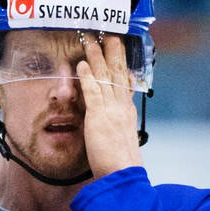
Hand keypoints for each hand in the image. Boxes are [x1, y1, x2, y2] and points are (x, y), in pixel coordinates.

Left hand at [76, 32, 142, 178]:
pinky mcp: (99, 116)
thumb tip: (117, 125)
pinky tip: (81, 64)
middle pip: (119, 74)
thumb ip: (118, 128)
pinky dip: (87, 76)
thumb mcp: (123, 141)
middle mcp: (122, 107)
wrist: (123, 174)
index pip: (126, 85)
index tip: (122, 55)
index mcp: (127, 113)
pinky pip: (92, 91)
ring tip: (91, 42)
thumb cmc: (122, 164)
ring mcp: (111, 110)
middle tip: (112, 36)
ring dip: (97, 58)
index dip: (123, 67)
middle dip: (114, 53)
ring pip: (105, 77)